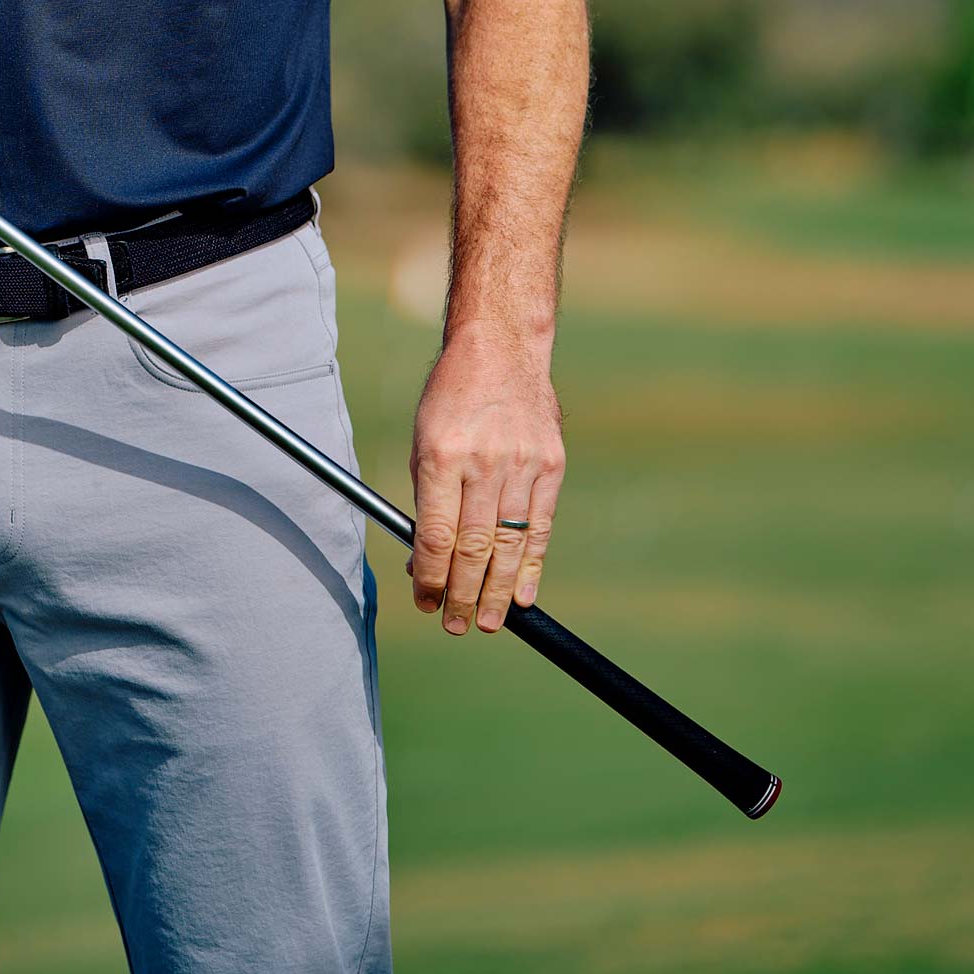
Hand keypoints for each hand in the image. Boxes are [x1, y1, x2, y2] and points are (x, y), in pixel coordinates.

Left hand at [407, 327, 563, 635]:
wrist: (500, 349)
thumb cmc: (451, 397)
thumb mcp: (423, 439)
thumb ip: (427, 499)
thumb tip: (426, 560)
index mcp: (442, 455)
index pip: (437, 535)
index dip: (431, 577)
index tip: (427, 601)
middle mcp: (483, 462)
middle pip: (474, 548)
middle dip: (463, 594)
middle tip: (455, 624)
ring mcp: (522, 464)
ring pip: (508, 544)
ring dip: (497, 592)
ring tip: (488, 623)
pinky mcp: (551, 465)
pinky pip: (540, 527)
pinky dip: (531, 567)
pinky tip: (522, 596)